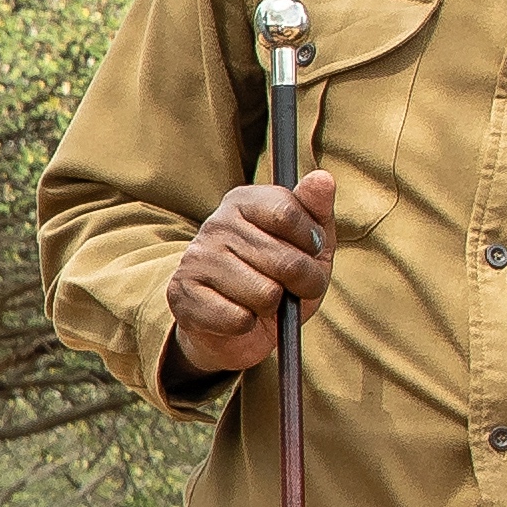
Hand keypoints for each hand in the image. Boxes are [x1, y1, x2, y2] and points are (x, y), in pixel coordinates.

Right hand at [164, 170, 340, 383]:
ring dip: (273, 307)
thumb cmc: (278, 279)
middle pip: (284, 260)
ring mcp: (195, 259)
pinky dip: (246, 324)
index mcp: (243, 201)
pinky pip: (238, 318)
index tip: (309, 251)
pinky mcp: (182, 295)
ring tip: (261, 302)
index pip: (286, 212)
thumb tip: (323, 178)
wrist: (236, 329)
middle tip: (291, 287)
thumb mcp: (307, 244)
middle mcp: (214, 224)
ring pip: (265, 293)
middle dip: (302, 283)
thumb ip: (316, 210)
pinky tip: (238, 315)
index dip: (311, 242)